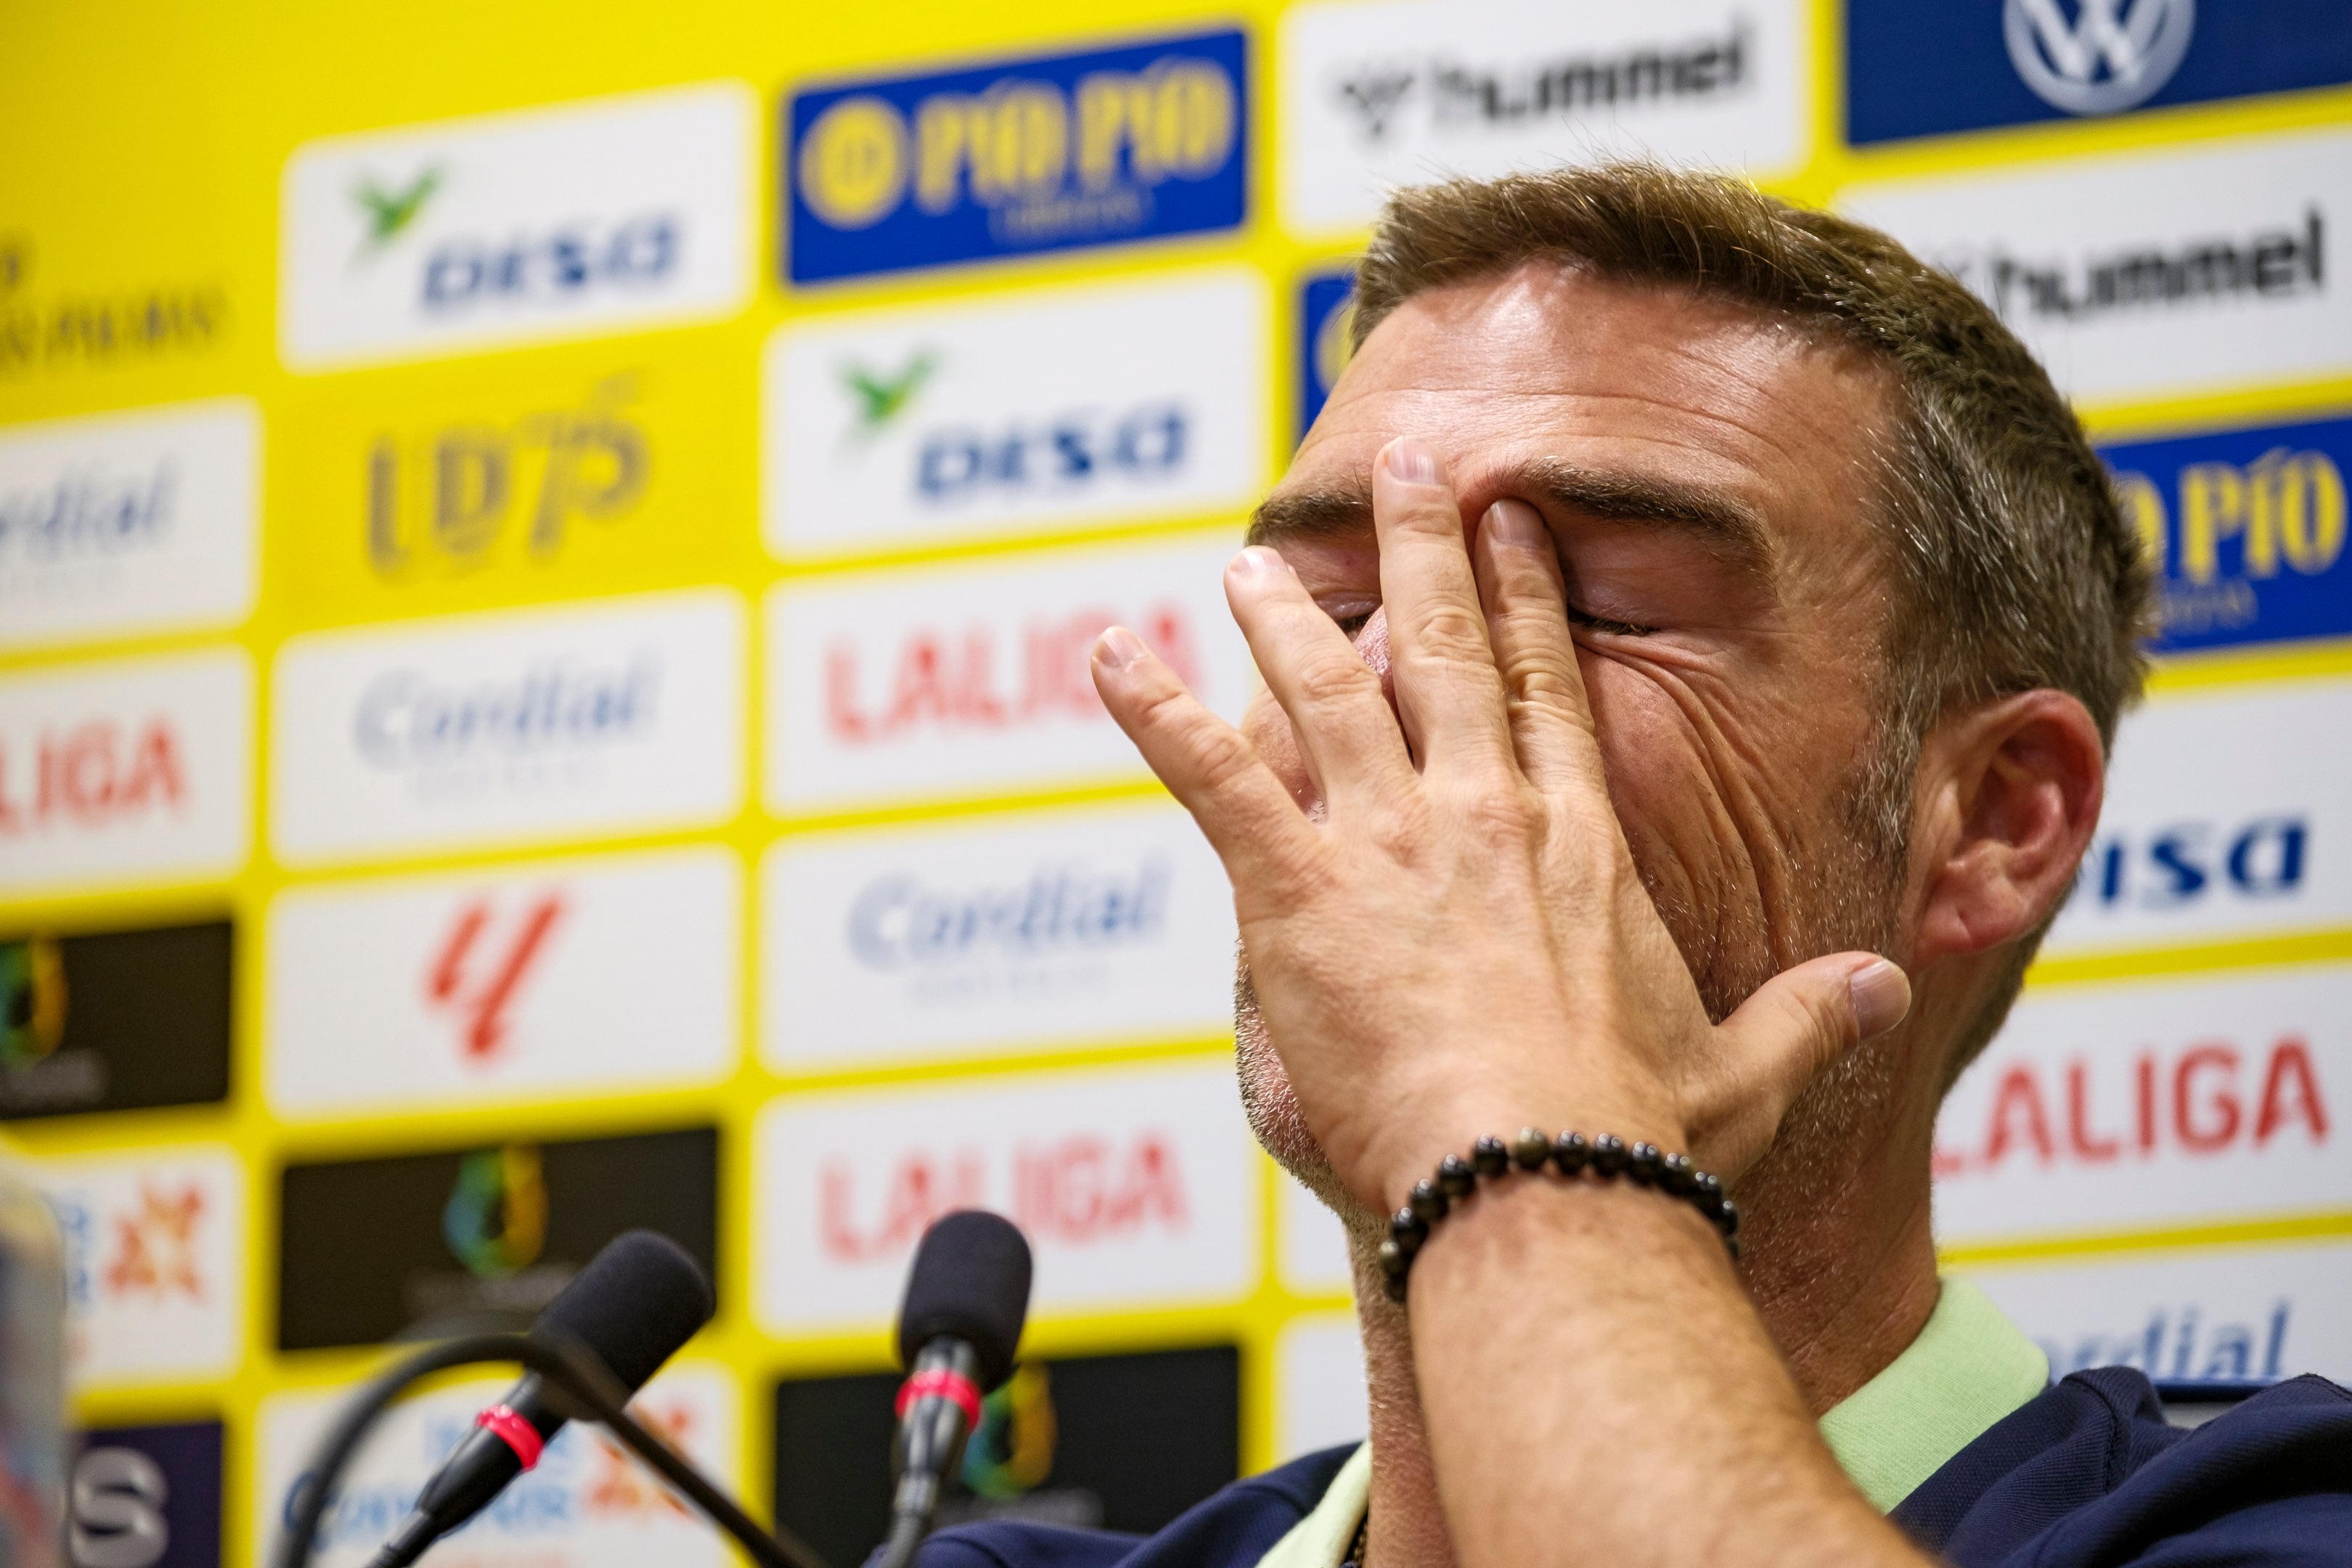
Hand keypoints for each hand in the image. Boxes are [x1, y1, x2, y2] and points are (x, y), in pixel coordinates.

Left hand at [1090, 439, 1912, 1214]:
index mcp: (1583, 848)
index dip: (1529, 599)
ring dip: (1283, 619)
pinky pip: (1213, 780)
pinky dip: (1155, 715)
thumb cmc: (1640, 1145)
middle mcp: (1484, 817)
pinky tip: (1108, 659)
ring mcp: (1387, 844)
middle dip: (1420, 550)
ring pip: (1325, 693)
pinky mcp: (1297, 894)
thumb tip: (1893, 988)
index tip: (1515, 526)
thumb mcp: (1746, 1074)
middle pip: (1445, 650)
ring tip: (1249, 560)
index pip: (1550, 692)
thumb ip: (1811, 1017)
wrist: (1545, 1186)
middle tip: (1403, 467)